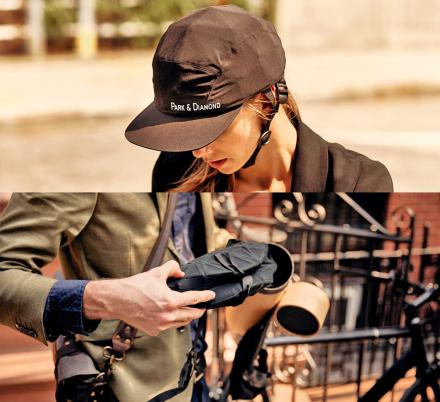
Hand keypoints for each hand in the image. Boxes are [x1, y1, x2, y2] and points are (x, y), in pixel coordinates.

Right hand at [83, 260, 214, 335]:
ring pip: (181, 323)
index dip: (205, 296)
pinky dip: (173, 321)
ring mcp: (161, 325)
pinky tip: (172, 316)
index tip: (211, 295)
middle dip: (199, 310)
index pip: (194, 299)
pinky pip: (169, 327)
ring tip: (190, 312)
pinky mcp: (154, 331)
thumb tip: (181, 273)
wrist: (118, 300)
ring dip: (187, 317)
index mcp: (170, 301)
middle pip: (191, 315)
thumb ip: (172, 269)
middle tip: (203, 307)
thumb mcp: (156, 272)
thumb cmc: (136, 286)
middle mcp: (167, 315)